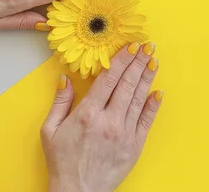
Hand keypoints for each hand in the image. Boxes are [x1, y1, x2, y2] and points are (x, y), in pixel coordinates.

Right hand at [41, 42, 161, 191]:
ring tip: (153, 61)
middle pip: (127, 84)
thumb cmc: (62, 162)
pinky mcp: (135, 145)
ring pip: (139, 98)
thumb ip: (60, 102)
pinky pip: (146, 120)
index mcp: (88, 114)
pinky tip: (157, 91)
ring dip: (147, 77)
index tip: (130, 46)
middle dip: (138, 62)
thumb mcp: (50, 130)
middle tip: (146, 46)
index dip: (121, 60)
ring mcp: (125, 133)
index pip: (109, 79)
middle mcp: (109, 121)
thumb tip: (65, 78)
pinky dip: (153, 105)